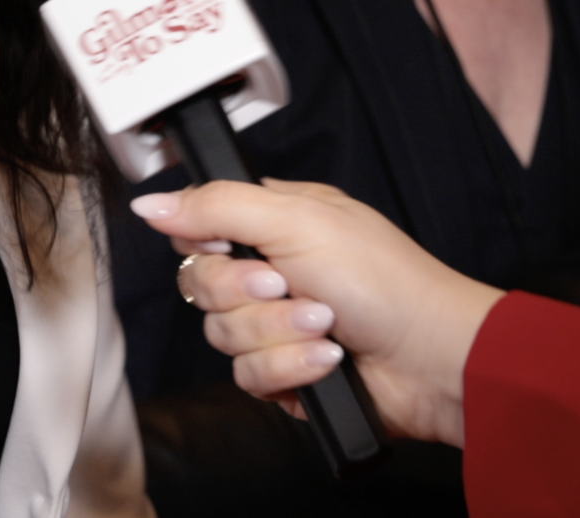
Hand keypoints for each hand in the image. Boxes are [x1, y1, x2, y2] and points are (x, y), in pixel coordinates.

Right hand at [135, 179, 502, 447]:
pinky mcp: (284, 372)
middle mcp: (269, 270)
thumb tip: (150, 202)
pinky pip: (248, 376)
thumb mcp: (296, 220)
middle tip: (289, 285)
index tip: (233, 246)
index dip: (204, 243)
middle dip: (247, 293)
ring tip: (325, 324)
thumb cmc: (384, 278)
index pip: (196, 229)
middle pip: (200, 285)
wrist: (430, 357)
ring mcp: (275, 325)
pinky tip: (329, 359)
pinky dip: (291, 367)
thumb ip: (216, 206)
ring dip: (277, 333)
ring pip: (221, 335)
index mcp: (271, 223)